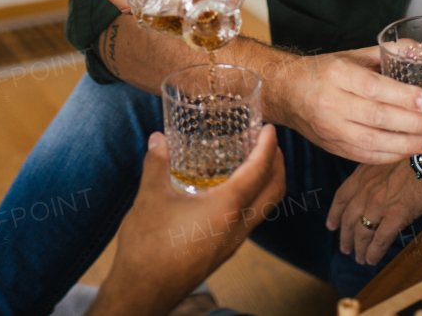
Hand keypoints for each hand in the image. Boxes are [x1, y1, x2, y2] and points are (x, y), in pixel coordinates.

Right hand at [88, 126, 285, 315]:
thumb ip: (156, 163)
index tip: (269, 129)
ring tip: (253, 162)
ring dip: (267, 183)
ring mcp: (233, 242)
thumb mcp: (149, 197)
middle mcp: (237, 226)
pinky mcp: (223, 252)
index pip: (259, 171)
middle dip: (278, 164)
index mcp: (226, 208)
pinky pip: (249, 220)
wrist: (143, 292)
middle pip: (274, 191)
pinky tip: (229, 191)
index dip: (268, 147)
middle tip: (270, 143)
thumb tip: (158, 139)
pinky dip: (251, 199)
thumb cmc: (147, 246)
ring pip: (264, 208)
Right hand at [275, 46, 421, 164]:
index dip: (401, 96)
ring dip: (407, 145)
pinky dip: (390, 155)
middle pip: (376, 117)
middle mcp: (331, 102)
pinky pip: (365, 155)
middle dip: (414, 123)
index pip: (372, 87)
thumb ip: (394, 52)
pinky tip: (411, 152)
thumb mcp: (355, 55)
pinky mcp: (333, 146)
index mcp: (337, 74)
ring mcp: (331, 128)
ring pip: (372, 141)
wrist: (286, 92)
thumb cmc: (324, 71)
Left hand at [326, 160, 421, 265]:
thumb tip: (372, 192)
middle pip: (349, 218)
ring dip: (359, 248)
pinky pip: (380, 238)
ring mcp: (379, 203)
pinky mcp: (395, 215)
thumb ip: (373, 176)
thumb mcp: (384, 161)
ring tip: (360, 258)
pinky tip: (372, 259)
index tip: (331, 225)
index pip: (341, 197)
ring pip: (362, 231)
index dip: (335, 213)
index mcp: (362, 175)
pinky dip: (374, 252)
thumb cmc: (413, 159)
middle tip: (345, 248)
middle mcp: (366, 189)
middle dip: (345, 236)